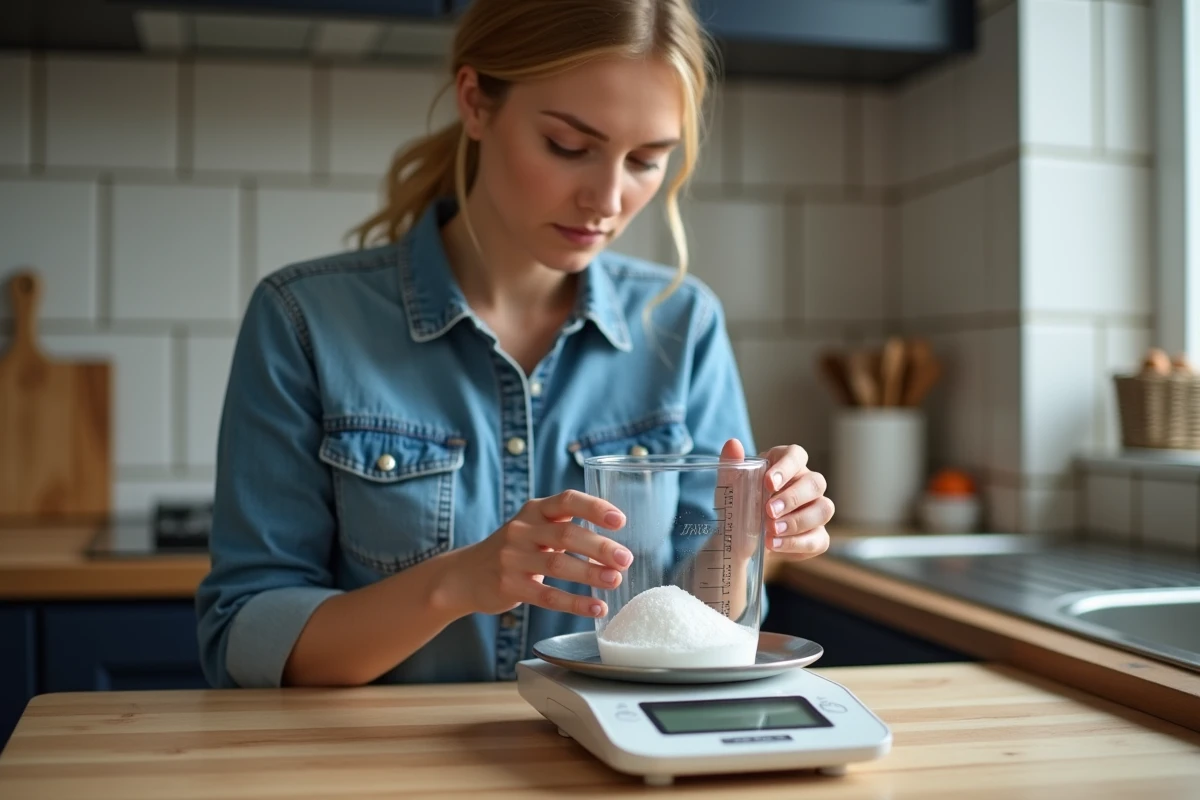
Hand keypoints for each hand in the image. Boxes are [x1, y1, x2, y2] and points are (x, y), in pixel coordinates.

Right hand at [443, 490, 632, 617]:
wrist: (464, 575)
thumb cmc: (513, 550)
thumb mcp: (532, 528)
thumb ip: (565, 528)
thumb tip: (615, 546)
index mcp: (534, 511)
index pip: (567, 500)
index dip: (594, 508)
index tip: (619, 520)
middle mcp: (522, 530)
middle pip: (566, 535)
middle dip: (599, 547)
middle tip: (625, 559)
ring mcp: (513, 559)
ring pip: (558, 565)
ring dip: (591, 574)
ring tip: (615, 581)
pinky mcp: (509, 586)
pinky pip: (547, 596)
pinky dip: (575, 603)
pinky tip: (596, 607)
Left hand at [721, 439, 831, 559]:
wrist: (738, 539)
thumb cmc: (739, 503)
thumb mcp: (730, 487)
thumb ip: (731, 466)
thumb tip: (733, 444)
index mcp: (786, 463)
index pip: (797, 455)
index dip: (787, 467)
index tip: (769, 483)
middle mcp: (806, 483)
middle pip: (816, 482)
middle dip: (793, 498)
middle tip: (769, 512)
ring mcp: (815, 509)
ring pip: (824, 509)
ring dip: (798, 522)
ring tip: (771, 532)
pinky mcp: (817, 535)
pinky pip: (819, 538)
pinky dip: (797, 543)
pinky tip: (775, 544)